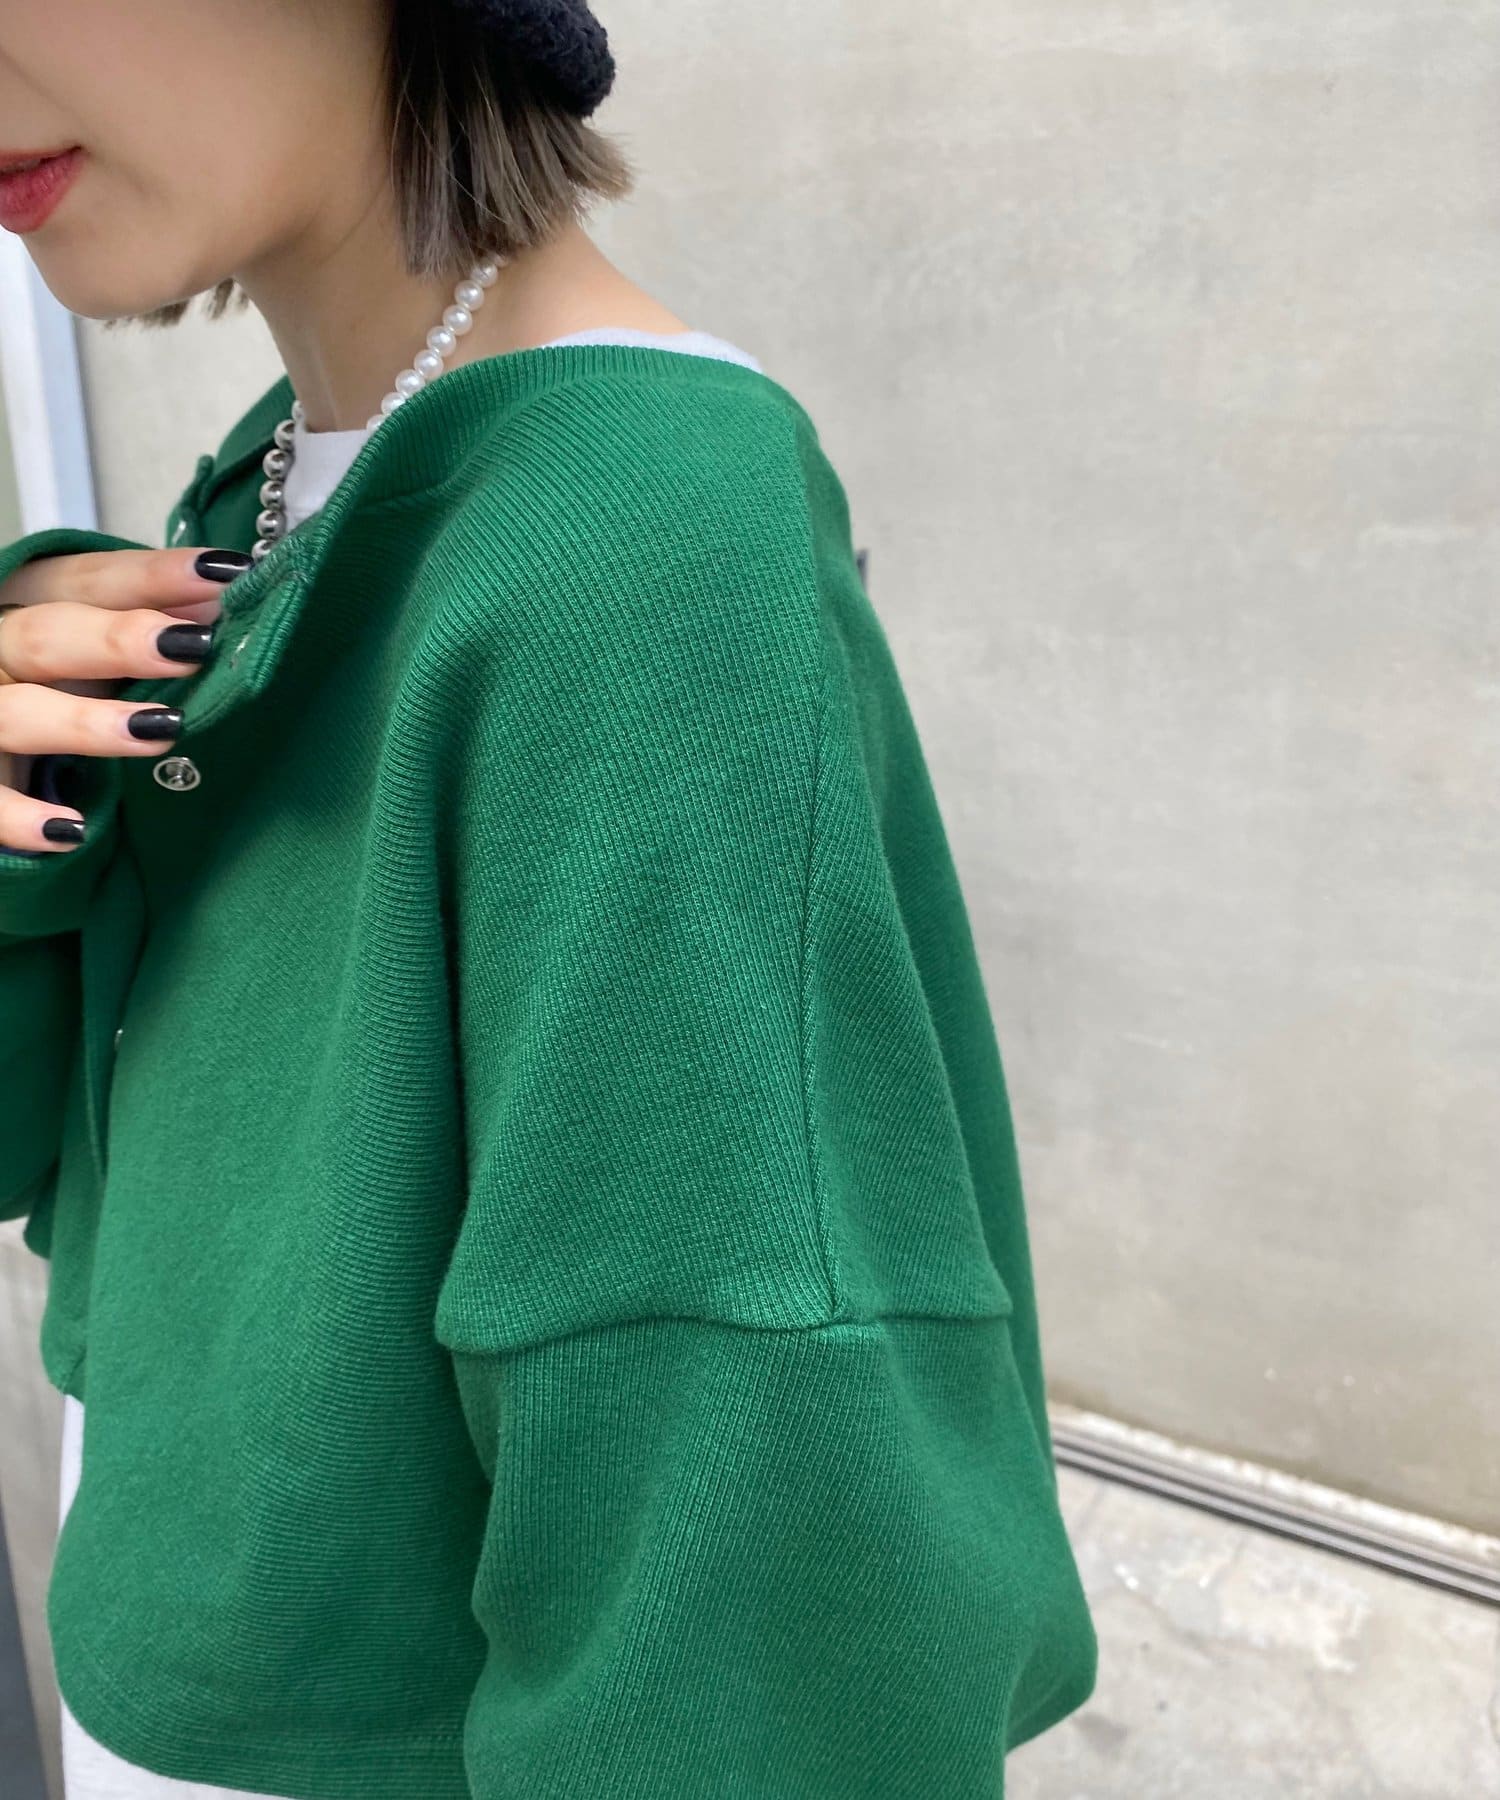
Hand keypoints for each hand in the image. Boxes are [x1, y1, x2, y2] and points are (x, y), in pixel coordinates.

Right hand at [0, 546, 250, 852]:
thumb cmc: (49, 689)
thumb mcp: (94, 653)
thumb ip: (149, 627)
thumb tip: (223, 608)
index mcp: (25, 606)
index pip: (86, 580)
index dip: (152, 575)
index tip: (224, 574)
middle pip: (45, 637)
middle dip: (117, 639)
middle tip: (192, 646)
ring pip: (16, 713)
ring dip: (84, 723)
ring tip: (159, 729)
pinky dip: (19, 817)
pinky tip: (70, 830)